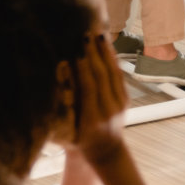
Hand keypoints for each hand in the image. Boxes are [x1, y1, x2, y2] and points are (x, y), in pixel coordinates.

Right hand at [69, 34, 129, 167]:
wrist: (105, 150)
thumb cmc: (76, 140)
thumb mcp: (64, 130)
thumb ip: (62, 107)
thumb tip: (58, 78)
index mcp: (91, 119)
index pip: (89, 88)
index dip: (83, 68)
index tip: (75, 51)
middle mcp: (109, 110)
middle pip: (102, 77)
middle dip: (94, 54)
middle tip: (85, 35)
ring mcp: (121, 104)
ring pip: (113, 74)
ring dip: (105, 52)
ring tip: (97, 34)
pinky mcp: (126, 99)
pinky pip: (119, 76)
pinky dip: (113, 60)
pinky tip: (106, 47)